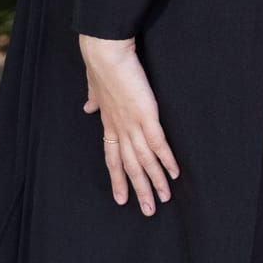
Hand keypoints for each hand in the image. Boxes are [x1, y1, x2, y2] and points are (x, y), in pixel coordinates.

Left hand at [78, 34, 179, 215]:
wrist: (105, 52)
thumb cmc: (101, 64)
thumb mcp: (94, 84)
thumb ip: (93, 97)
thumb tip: (88, 106)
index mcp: (108, 122)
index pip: (112, 157)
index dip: (118, 178)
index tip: (121, 197)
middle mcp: (119, 128)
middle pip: (129, 166)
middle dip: (139, 190)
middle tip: (148, 210)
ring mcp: (132, 124)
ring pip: (144, 161)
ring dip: (154, 181)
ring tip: (163, 199)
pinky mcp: (146, 115)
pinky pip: (157, 144)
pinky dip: (165, 160)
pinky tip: (174, 173)